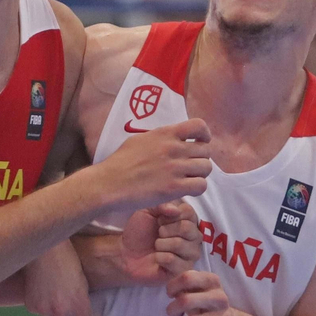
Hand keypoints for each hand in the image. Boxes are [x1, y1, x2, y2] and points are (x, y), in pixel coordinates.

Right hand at [23, 245, 101, 315]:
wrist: (43, 248)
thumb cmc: (67, 258)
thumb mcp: (82, 281)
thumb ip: (81, 300)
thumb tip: (81, 313)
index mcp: (79, 306)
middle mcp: (62, 312)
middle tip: (75, 310)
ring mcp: (45, 310)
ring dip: (58, 310)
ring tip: (57, 291)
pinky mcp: (32, 306)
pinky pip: (41, 311)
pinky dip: (43, 304)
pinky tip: (44, 288)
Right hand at [94, 118, 211, 215]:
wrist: (109, 183)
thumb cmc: (120, 163)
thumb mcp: (140, 140)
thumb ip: (160, 139)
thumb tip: (174, 140)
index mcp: (164, 133)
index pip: (198, 126)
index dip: (204, 135)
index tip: (200, 142)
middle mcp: (172, 148)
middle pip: (206, 151)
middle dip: (200, 159)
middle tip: (190, 167)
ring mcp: (174, 168)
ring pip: (206, 168)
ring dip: (199, 175)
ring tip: (187, 179)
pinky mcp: (173, 187)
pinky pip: (201, 185)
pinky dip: (196, 188)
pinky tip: (185, 189)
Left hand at [116, 201, 202, 285]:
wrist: (125, 253)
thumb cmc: (139, 231)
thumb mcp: (147, 211)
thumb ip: (162, 204)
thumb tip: (175, 210)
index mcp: (188, 221)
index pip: (189, 212)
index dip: (169, 215)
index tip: (158, 220)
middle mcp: (194, 238)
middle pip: (187, 228)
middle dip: (164, 230)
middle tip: (157, 234)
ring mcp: (190, 255)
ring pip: (179, 244)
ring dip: (160, 244)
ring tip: (156, 246)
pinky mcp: (183, 271)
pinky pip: (171, 259)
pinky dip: (159, 257)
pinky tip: (157, 258)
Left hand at [165, 269, 232, 315]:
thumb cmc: (202, 303)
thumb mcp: (194, 289)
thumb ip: (182, 285)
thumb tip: (171, 290)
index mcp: (212, 281)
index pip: (187, 278)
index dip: (172, 287)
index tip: (170, 294)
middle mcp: (221, 297)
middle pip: (185, 300)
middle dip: (172, 309)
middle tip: (172, 313)